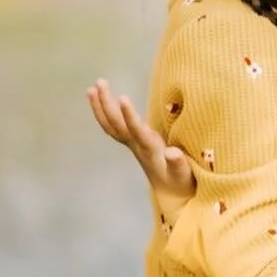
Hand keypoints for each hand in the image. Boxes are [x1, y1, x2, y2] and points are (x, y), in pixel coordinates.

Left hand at [87, 79, 196, 219]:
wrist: (172, 193)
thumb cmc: (181, 182)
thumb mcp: (184, 175)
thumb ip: (179, 163)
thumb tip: (172, 152)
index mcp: (150, 150)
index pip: (136, 131)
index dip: (129, 115)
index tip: (122, 97)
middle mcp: (137, 146)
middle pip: (116, 125)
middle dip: (106, 104)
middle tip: (99, 83)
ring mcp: (133, 144)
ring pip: (111, 126)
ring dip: (101, 107)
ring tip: (93, 88)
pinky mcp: (134, 142)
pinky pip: (114, 127)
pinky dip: (105, 113)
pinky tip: (101, 99)